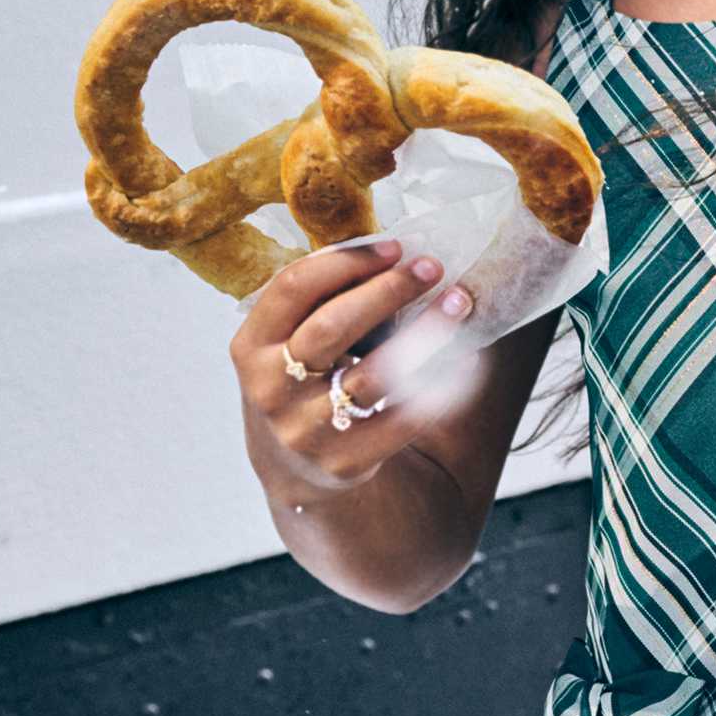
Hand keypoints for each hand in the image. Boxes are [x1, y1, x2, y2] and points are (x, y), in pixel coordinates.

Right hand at [226, 237, 474, 487]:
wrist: (294, 468)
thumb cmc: (300, 382)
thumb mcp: (285, 343)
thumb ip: (321, 303)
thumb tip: (395, 255)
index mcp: (251, 346)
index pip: (294, 288)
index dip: (346, 261)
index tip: (394, 248)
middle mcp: (272, 388)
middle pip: (332, 326)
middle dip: (387, 290)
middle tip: (432, 267)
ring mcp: (307, 429)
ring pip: (374, 373)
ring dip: (423, 333)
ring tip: (457, 303)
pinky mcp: (346, 460)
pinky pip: (402, 417)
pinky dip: (437, 385)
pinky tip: (463, 358)